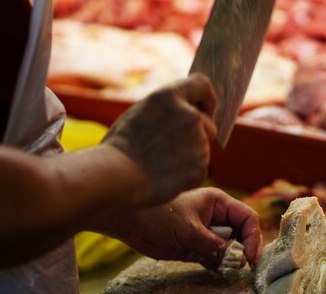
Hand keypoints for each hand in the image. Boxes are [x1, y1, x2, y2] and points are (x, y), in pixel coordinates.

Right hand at [102, 73, 216, 206]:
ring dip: (189, 155)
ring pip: (202, 149)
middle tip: (173, 148)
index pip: (202, 84)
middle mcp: (190, 116)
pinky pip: (198, 169)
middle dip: (198, 134)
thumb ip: (168, 109)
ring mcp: (198, 142)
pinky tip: (165, 175)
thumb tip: (188, 110)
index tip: (205, 110)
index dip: (206, 98)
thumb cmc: (120, 146)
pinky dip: (187, 174)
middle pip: (208, 124)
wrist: (117, 176)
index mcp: (170, 96)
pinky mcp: (201, 167)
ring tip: (161, 163)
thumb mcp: (141, 112)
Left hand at [105, 187, 261, 268]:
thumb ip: (215, 246)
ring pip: (229, 248)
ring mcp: (206, 233)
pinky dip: (218, 266)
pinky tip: (216, 270)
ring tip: (228, 269)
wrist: (129, 221)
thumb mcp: (190, 231)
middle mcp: (216, 217)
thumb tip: (238, 259)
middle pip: (241, 234)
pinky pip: (215, 258)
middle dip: (244, 250)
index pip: (247, 219)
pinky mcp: (195, 247)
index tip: (249, 257)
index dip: (252, 238)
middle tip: (243, 267)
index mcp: (218, 203)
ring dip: (230, 260)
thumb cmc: (159, 216)